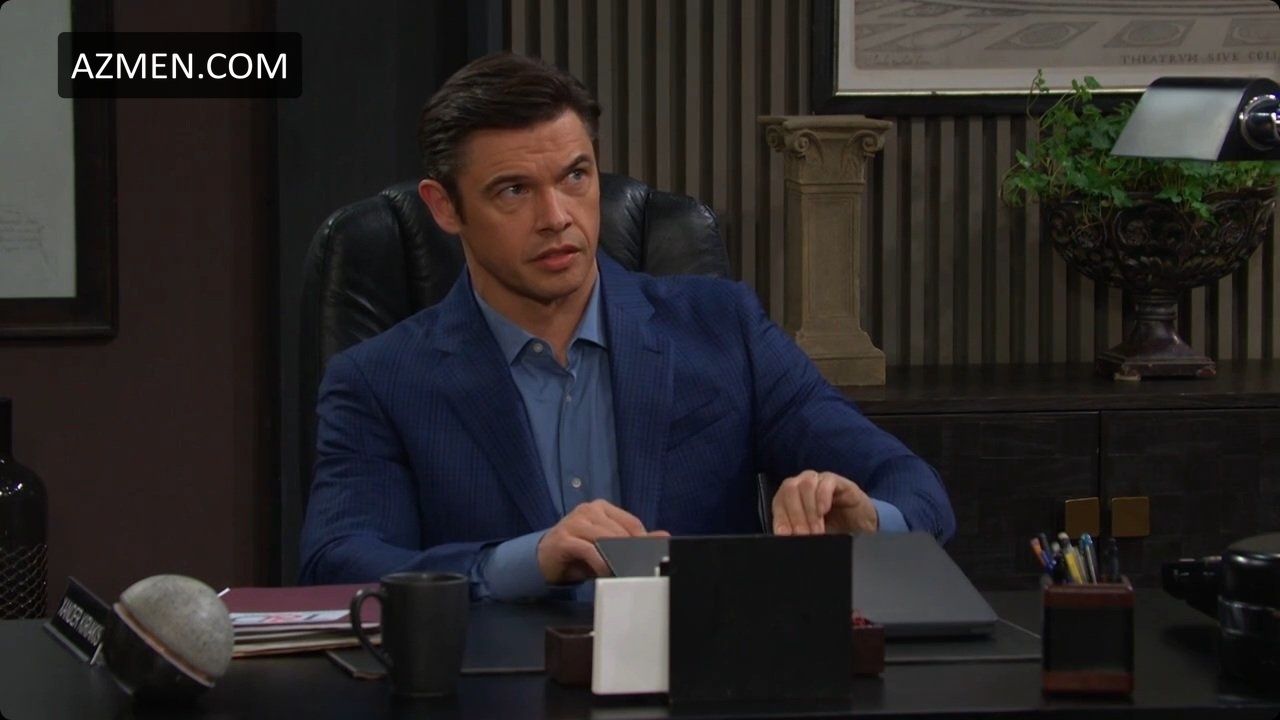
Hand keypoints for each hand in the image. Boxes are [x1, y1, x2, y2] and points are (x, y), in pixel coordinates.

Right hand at [536, 500, 666, 583]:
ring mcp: (575, 522)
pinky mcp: (565, 538)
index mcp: (602, 508)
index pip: (632, 523)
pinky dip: (601, 564)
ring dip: (617, 559)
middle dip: (631, 553)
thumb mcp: (607, 547)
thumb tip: (663, 536)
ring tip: (623, 573)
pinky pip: (589, 550)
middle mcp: (589, 510)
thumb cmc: (579, 552)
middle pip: (620, 532)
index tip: (649, 559)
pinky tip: (605, 573)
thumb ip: (633, 541)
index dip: (643, 542)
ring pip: (606, 539)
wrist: (544, 558)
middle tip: (638, 570)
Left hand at [771, 470, 877, 535]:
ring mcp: (819, 480)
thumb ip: (798, 533)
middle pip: (789, 490)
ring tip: (817, 529)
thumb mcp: (811, 533)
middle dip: (795, 515)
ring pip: (805, 484)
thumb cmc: (833, 527)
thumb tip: (785, 541)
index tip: (785, 536)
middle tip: (804, 535)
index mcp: (791, 497)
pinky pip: (826, 481)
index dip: (781, 519)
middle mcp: (802, 485)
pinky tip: (824, 511)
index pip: (779, 502)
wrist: (860, 526)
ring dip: (809, 509)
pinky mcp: (837, 480)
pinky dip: (822, 497)